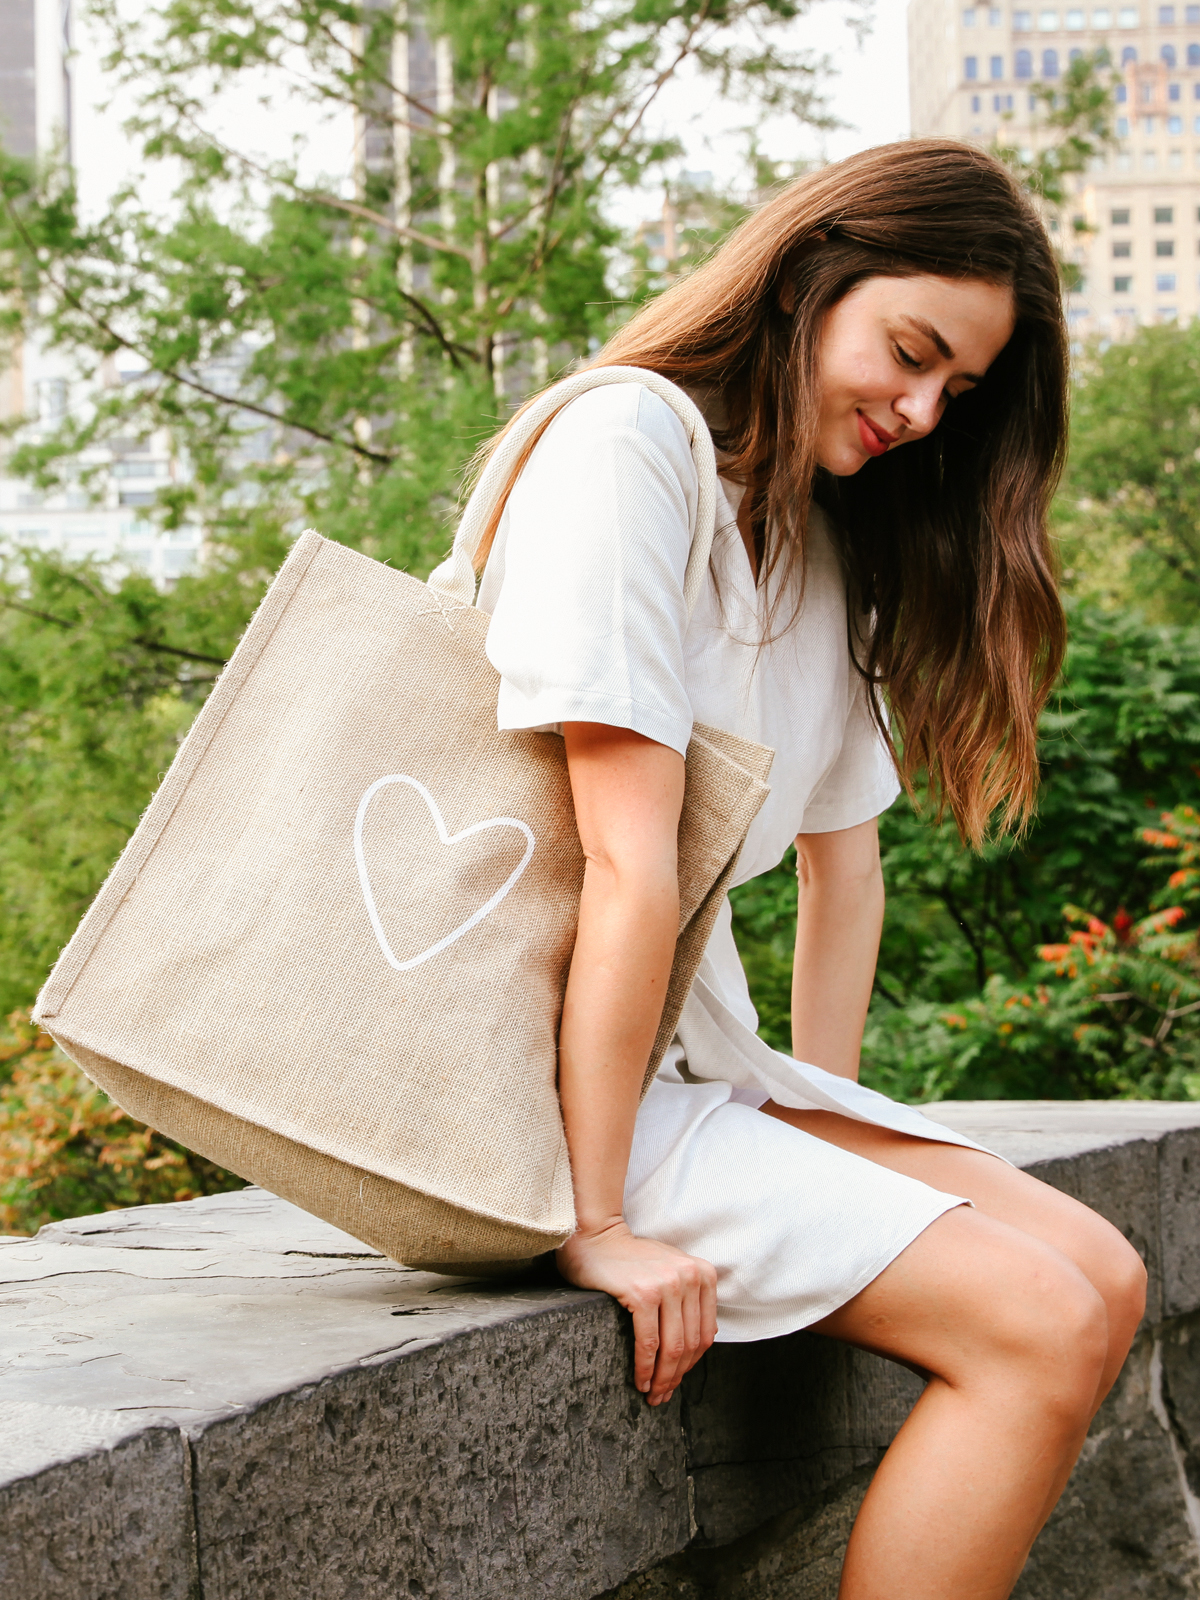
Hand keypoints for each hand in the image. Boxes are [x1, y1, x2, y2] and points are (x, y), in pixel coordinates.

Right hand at [557, 1221, 717, 1405]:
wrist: (596, 1238)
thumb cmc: (631, 1259)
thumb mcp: (671, 1271)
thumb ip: (690, 1299)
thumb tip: (701, 1345)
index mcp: (703, 1274)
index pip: (704, 1332)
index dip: (692, 1364)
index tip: (677, 1380)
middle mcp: (690, 1277)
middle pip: (690, 1343)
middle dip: (676, 1377)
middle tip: (662, 1395)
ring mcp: (668, 1284)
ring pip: (672, 1348)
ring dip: (662, 1379)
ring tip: (651, 1394)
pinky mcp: (643, 1294)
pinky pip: (649, 1343)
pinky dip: (645, 1368)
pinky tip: (639, 1380)